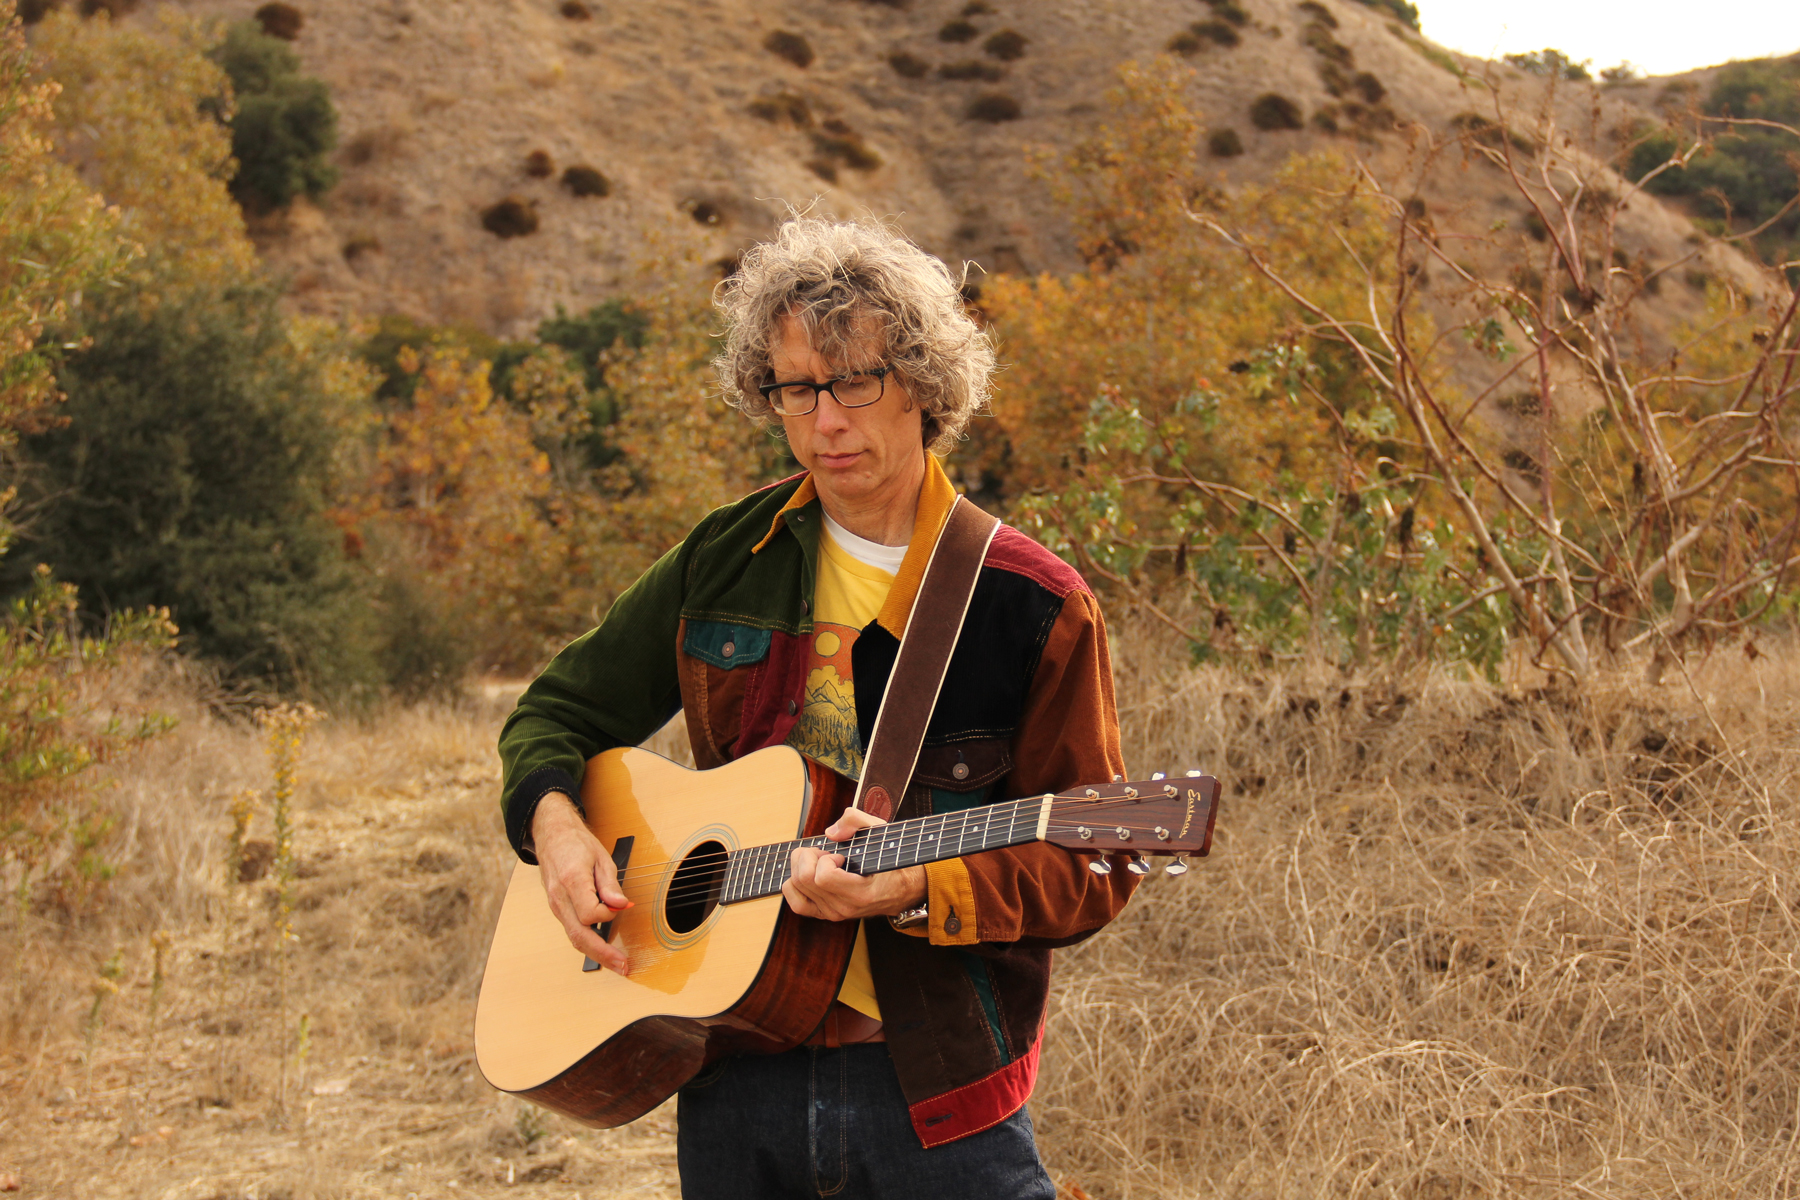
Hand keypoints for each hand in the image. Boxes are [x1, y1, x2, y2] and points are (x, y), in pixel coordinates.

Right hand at [532, 792, 632, 974]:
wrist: (552, 836)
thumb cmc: (577, 843)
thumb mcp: (601, 857)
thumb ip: (610, 884)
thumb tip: (621, 905)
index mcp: (571, 880)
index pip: (589, 913)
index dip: (608, 915)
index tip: (620, 906)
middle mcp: (559, 898)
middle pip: (579, 935)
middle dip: (602, 954)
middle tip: (623, 966)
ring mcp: (556, 906)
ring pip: (574, 937)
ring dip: (596, 954)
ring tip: (617, 964)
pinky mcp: (558, 909)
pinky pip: (573, 930)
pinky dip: (588, 942)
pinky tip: (604, 949)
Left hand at [782, 807, 926, 922]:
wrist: (900, 889)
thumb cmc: (890, 860)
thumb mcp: (881, 832)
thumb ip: (857, 821)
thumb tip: (830, 833)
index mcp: (860, 894)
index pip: (823, 877)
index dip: (825, 859)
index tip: (839, 855)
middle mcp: (843, 908)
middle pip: (803, 879)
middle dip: (808, 857)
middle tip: (825, 852)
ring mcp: (832, 914)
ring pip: (795, 887)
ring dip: (801, 866)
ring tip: (819, 861)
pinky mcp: (824, 914)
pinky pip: (795, 902)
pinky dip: (794, 884)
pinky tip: (809, 872)